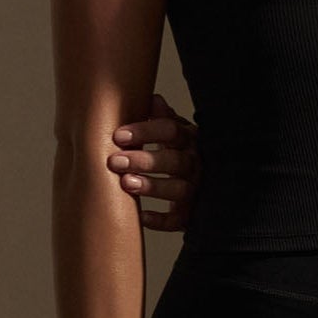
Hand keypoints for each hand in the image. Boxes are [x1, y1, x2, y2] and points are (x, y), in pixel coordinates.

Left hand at [106, 91, 200, 230]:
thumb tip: (152, 98)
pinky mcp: (190, 214)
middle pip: (174, 161)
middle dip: (143, 160)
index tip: (118, 135)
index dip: (145, 131)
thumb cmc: (179, 154)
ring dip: (152, 186)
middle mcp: (196, 164)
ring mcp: (196, 189)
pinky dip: (161, 220)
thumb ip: (162, 118)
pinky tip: (141, 215)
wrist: (202, 188)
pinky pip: (178, 219)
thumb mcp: (174, 133)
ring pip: (179, 189)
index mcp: (190, 140)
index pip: (171, 131)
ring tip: (126, 184)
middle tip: (114, 161)